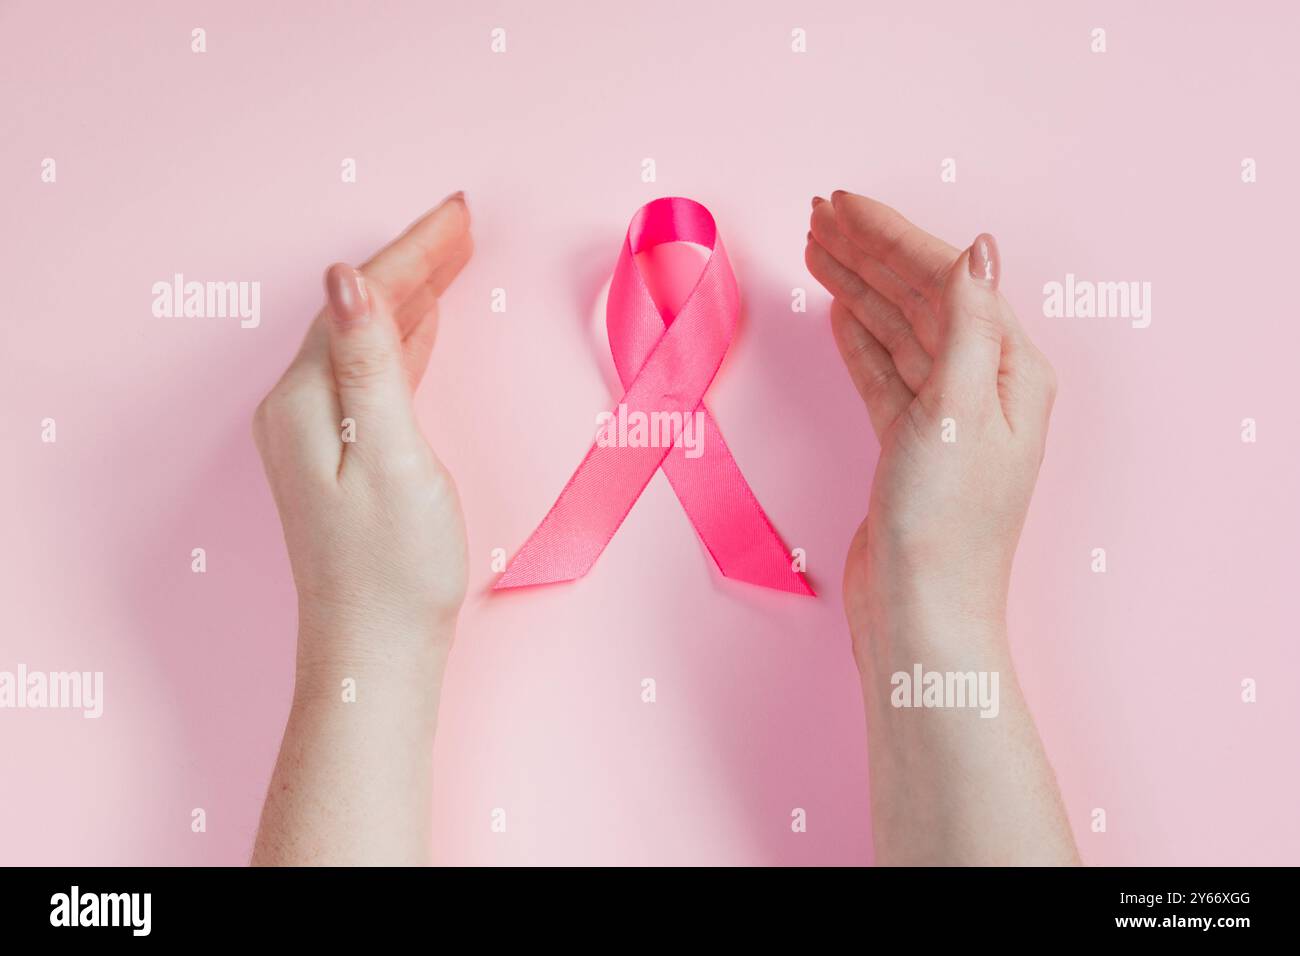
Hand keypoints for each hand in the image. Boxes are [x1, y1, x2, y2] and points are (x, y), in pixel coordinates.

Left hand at [251, 194, 471, 865]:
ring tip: (455, 255)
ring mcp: (316, 432)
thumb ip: (368, 364)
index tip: (459, 213)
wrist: (376, 648)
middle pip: (360, 310)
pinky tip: (425, 325)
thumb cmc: (394, 565)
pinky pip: (372, 373)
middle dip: (415, 262)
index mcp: (306, 400)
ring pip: (368, 338)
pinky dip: (404, 339)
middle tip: (466, 222)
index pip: (360, 299)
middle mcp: (300, 407)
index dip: (412, 252)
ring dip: (412, 294)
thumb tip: (344, 275)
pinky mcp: (340, 455)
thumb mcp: (390, 457)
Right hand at [806, 191, 1075, 864]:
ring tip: (817, 248)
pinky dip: (860, 338)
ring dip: (858, 286)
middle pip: (921, 297)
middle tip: (818, 213)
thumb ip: (969, 325)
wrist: (921, 610)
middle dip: (869, 251)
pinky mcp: (912, 444)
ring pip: (898, 330)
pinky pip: (885, 370)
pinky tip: (840, 310)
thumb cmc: (945, 522)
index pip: (947, 279)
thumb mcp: (957, 412)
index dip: (891, 236)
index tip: (840, 203)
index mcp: (1011, 370)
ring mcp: (947, 415)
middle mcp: (985, 385)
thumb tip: (980, 246)